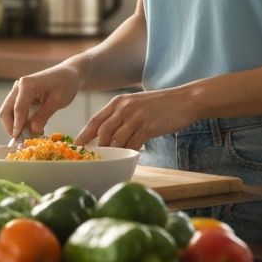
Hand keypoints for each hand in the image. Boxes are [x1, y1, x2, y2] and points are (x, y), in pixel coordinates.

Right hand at [0, 63, 84, 138]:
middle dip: (11, 127)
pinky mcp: (22, 97)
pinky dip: (21, 122)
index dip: (17, 125)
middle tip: (20, 141)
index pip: (18, 108)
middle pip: (6, 110)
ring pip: (9, 112)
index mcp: (27, 84)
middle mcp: (18, 87)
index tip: (17, 138)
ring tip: (28, 137)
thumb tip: (33, 130)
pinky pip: (16, 111)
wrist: (69, 74)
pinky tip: (30, 130)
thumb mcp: (57, 101)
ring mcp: (19, 92)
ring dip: (16, 125)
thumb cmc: (66, 84)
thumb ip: (44, 115)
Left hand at [75, 87, 192, 150]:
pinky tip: (131, 157)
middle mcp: (124, 108)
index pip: (95, 120)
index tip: (77, 146)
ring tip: (114, 160)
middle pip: (102, 132)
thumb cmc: (160, 104)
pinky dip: (130, 153)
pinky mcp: (147, 127)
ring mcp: (135, 117)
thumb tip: (106, 135)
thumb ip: (121, 115)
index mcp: (118, 102)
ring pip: (117, 140)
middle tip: (96, 159)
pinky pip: (133, 145)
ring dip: (115, 153)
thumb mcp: (135, 104)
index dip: (84, 134)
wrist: (185, 100)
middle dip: (98, 148)